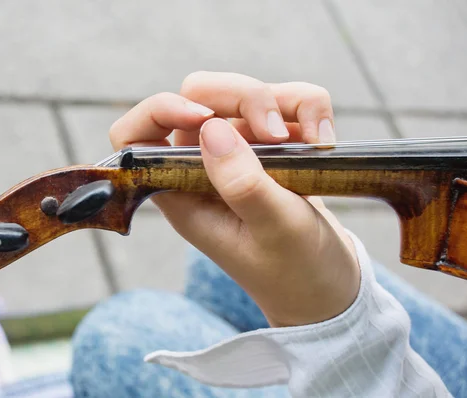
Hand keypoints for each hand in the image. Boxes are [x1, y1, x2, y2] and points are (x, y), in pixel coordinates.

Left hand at [109, 72, 359, 326]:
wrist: (330, 286)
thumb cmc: (297, 271)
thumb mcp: (275, 231)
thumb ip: (243, 184)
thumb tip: (210, 129)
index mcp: (183, 194)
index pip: (136, 137)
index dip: (159, 111)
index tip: (204, 116)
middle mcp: (203, 167)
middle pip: (199, 95)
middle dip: (243, 98)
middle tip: (276, 134)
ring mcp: (238, 153)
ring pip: (246, 93)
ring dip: (285, 102)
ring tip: (315, 142)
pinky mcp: (271, 147)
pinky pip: (285, 104)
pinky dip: (308, 110)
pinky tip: (324, 142)